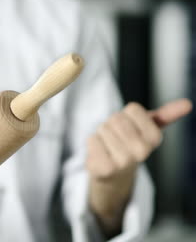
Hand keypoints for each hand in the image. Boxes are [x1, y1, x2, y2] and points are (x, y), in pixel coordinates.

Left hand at [86, 99, 191, 236]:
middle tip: (117, 138)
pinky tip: (101, 154)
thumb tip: (187, 103)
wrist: (114, 176)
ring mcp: (123, 161)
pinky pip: (92, 140)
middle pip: (116, 118)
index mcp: (154, 138)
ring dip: (101, 134)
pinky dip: (93, 143)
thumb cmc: (130, 146)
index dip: (127, 115)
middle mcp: (141, 151)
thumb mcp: (149, 129)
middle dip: (112, 124)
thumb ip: (166, 115)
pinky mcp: (105, 168)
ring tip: (109, 147)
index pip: (133, 108)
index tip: (130, 128)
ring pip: (103, 128)